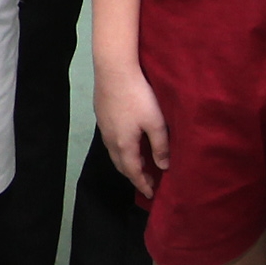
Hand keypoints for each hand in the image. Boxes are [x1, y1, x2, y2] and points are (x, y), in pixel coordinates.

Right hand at [96, 62, 168, 198]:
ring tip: (140, 164)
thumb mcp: (156, 122)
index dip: (142, 185)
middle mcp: (110, 140)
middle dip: (134, 176)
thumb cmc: (138, 97)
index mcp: (124, 145)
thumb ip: (160, 146)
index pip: (133, 172)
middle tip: (147, 181)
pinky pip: (111, 141)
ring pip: (114, 153)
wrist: (113, 70)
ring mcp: (104, 128)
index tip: (151, 194)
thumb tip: (163, 167)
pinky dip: (121, 149)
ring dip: (127, 162)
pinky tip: (129, 142)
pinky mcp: (101, 116)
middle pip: (121, 165)